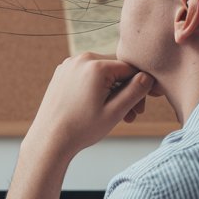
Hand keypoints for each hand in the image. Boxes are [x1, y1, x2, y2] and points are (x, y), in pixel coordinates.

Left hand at [24, 53, 156, 160]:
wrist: (49, 139)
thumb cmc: (82, 128)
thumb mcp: (115, 112)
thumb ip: (136, 91)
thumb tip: (148, 76)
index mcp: (96, 65)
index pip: (131, 68)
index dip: (140, 88)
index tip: (140, 109)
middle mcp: (81, 58)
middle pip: (116, 69)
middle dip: (126, 90)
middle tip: (131, 115)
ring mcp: (70, 64)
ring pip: (102, 72)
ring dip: (112, 90)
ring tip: (115, 115)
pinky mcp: (63, 72)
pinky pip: (88, 75)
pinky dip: (97, 88)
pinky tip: (99, 107)